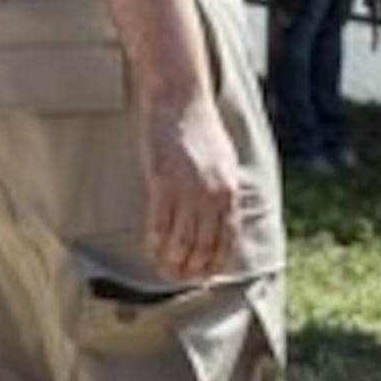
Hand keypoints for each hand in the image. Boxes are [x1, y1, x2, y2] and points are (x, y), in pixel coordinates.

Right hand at [139, 93, 243, 282]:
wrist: (180, 101)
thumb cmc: (201, 130)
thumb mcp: (224, 163)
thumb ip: (223, 193)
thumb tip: (222, 221)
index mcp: (231, 192)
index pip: (227, 243)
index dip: (214, 265)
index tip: (203, 276)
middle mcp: (213, 196)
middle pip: (204, 248)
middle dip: (192, 270)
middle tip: (179, 278)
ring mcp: (188, 191)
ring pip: (182, 243)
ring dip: (172, 262)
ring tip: (163, 270)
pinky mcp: (162, 184)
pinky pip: (159, 226)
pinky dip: (155, 243)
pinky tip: (150, 249)